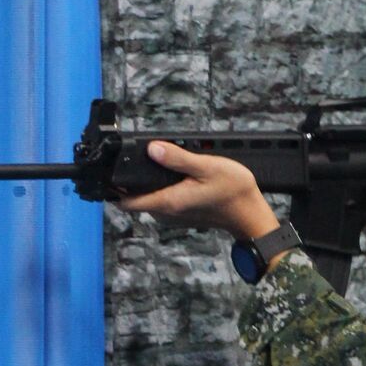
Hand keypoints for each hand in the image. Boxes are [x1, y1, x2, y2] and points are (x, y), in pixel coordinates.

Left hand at [118, 142, 279, 244]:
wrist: (249, 213)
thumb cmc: (232, 190)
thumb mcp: (206, 167)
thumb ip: (177, 158)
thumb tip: (152, 149)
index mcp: (167, 202)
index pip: (126, 201)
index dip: (116, 186)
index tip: (117, 168)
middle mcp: (165, 213)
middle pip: (137, 197)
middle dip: (138, 178)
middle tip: (152, 156)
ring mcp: (173, 216)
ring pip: (151, 197)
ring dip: (154, 182)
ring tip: (171, 163)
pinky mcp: (182, 214)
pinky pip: (164, 200)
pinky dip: (166, 187)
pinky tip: (182, 175)